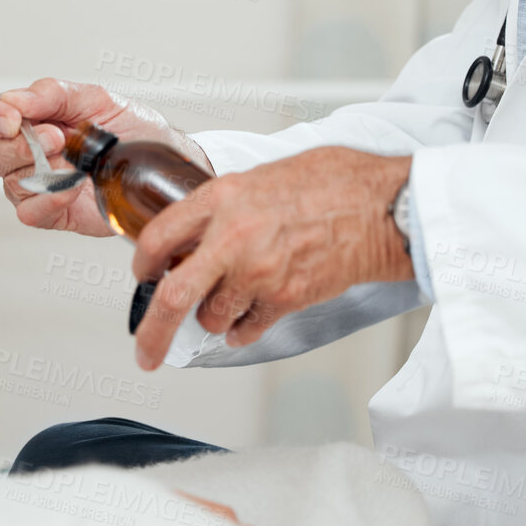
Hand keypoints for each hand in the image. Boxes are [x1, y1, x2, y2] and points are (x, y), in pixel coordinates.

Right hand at [0, 77, 211, 237]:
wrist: (160, 164)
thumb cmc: (130, 128)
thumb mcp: (96, 98)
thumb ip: (53, 94)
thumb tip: (15, 99)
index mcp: (28, 117)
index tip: (11, 118)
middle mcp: (25, 152)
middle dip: (22, 145)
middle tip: (59, 137)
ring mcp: (36, 184)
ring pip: (9, 182)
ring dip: (42, 170)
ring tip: (75, 162)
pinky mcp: (51, 212)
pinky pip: (29, 212)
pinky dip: (48, 200)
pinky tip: (71, 189)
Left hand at [130, 147, 413, 369]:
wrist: (382, 207)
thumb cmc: (335, 183)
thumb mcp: (265, 175)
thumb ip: (228, 202)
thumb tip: (202, 226)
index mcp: (222, 197)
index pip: (159, 237)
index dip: (143, 261)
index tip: (142, 275)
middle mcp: (233, 237)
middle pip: (173, 296)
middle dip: (152, 332)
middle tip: (145, 350)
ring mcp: (258, 273)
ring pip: (211, 316)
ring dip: (213, 315)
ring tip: (230, 298)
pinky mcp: (285, 299)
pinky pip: (246, 328)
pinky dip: (242, 330)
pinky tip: (248, 319)